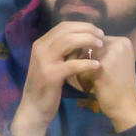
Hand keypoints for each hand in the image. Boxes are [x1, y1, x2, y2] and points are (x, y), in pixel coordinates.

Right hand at [9, 21, 104, 135]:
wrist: (33, 109)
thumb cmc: (46, 87)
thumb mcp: (51, 64)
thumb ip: (62, 51)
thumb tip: (82, 38)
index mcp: (41, 44)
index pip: (63, 26)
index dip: (82, 25)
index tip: (97, 31)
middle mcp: (40, 49)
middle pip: (67, 30)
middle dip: (88, 30)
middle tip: (102, 37)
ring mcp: (44, 62)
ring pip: (69, 42)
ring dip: (88, 41)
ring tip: (101, 46)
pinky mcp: (51, 76)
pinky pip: (72, 65)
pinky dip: (86, 63)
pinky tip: (97, 65)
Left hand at [80, 34, 135, 131]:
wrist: (126, 106)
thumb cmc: (116, 86)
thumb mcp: (113, 63)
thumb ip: (100, 52)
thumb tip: (75, 45)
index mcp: (123, 41)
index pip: (94, 40)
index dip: (88, 53)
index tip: (93, 67)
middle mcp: (119, 43)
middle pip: (87, 46)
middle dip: (82, 60)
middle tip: (88, 74)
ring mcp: (112, 54)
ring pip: (83, 56)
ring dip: (81, 68)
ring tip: (89, 79)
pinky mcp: (103, 66)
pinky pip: (81, 67)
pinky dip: (81, 77)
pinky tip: (89, 85)